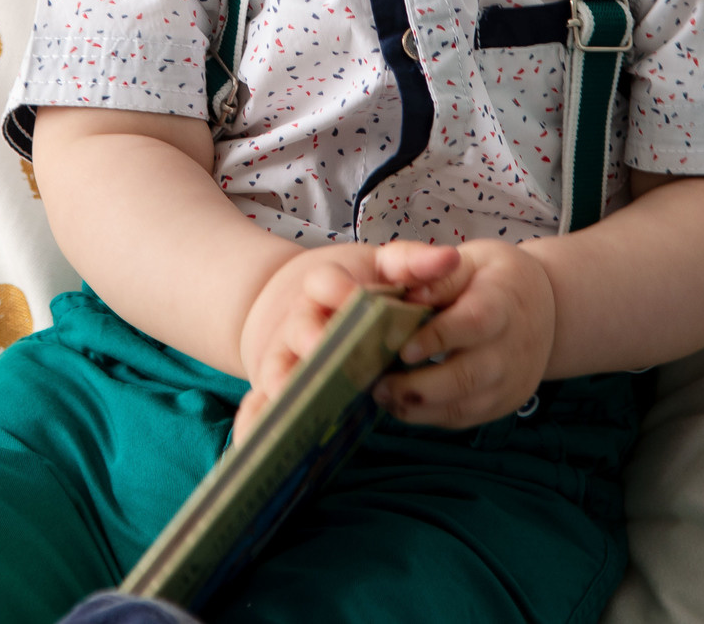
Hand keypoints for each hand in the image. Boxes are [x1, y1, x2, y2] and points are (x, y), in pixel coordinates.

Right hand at [231, 239, 460, 438]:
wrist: (294, 302)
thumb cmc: (352, 288)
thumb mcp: (380, 268)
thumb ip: (413, 264)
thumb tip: (450, 260)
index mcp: (325, 288)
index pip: (325, 282)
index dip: (339, 288)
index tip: (355, 296)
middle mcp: (300, 322)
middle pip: (301, 329)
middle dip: (314, 341)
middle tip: (327, 351)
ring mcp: (283, 358)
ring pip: (278, 370)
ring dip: (284, 385)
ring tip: (291, 400)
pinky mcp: (273, 389)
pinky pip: (257, 407)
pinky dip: (253, 424)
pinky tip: (254, 444)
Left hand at [374, 240, 555, 428]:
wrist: (547, 310)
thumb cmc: (498, 279)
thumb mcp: (473, 261)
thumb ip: (441, 276)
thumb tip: (409, 295)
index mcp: (503, 304)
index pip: (474, 323)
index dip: (438, 337)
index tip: (402, 348)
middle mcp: (511, 349)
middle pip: (467, 376)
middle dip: (419, 386)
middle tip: (379, 384)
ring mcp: (510, 382)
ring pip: (463, 407)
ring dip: (419, 407)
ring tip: (383, 396)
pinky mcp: (504, 404)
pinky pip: (464, 419)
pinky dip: (430, 416)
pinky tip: (403, 404)